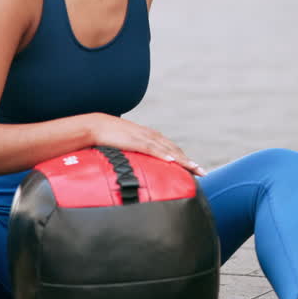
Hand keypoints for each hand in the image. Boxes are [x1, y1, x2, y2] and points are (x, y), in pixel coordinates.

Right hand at [86, 113, 205, 175]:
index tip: (195, 169)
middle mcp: (151, 136)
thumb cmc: (109, 137)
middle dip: (189, 161)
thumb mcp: (127, 147)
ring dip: (182, 159)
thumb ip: (135, 154)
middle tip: (202, 172)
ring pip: (168, 149)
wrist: (95, 126)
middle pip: (175, 149)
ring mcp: (144, 138)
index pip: (172, 148)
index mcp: (150, 137)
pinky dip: (164, 154)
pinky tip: (172, 160)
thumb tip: (139, 168)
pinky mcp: (135, 141)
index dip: (184, 158)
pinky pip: (152, 149)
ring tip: (194, 168)